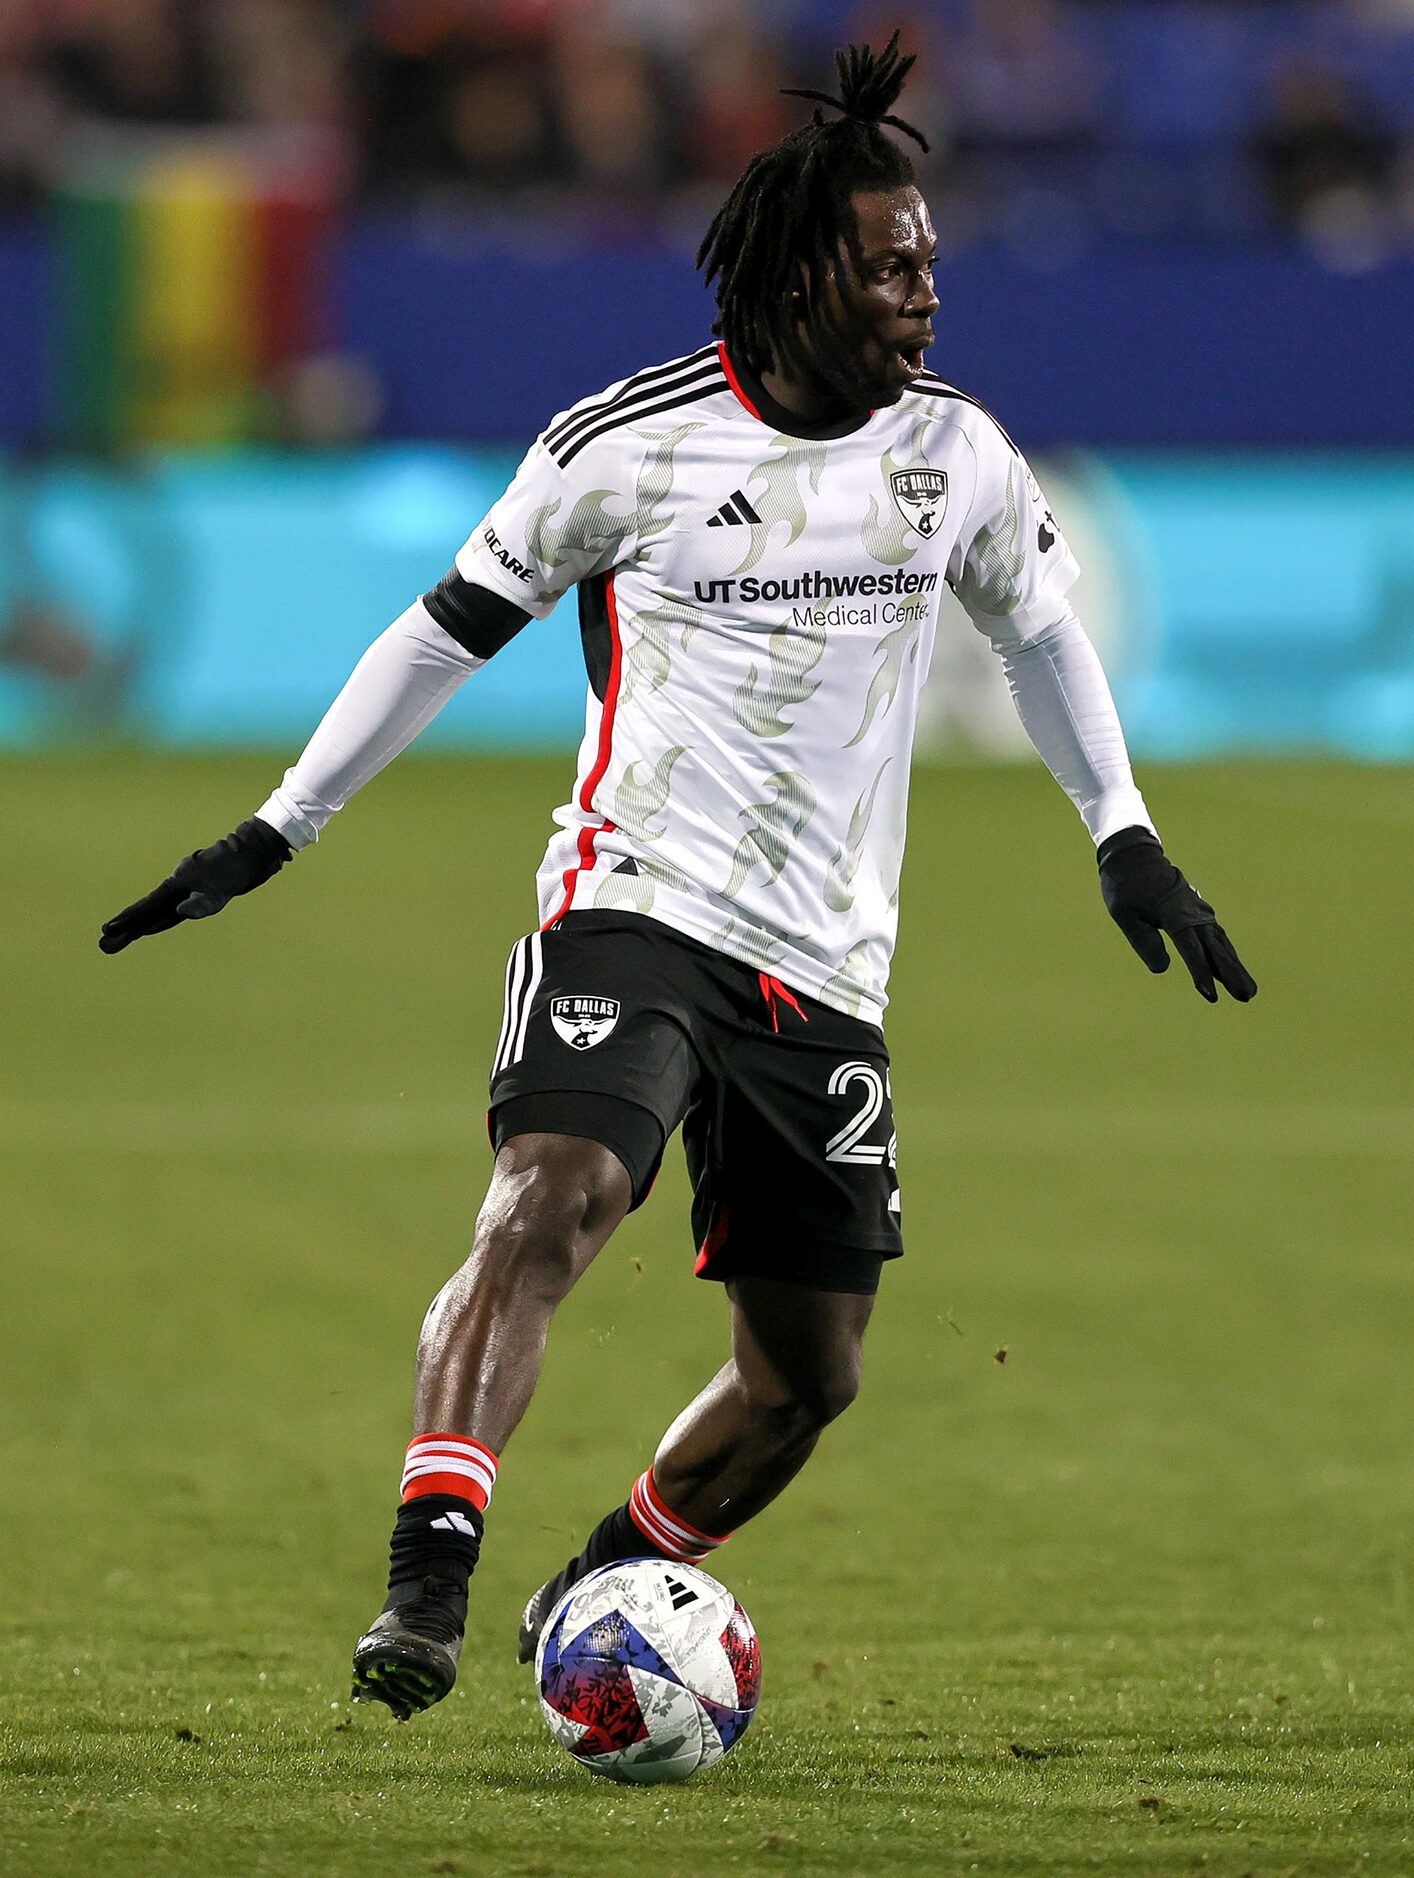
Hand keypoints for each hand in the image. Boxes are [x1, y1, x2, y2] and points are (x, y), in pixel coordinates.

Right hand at [100, 818, 293, 953]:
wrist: (256, 849)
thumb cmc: (240, 868)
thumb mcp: (225, 888)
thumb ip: (204, 902)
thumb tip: (179, 913)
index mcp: (180, 882)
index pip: (149, 906)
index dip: (129, 920)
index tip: (108, 931)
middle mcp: (178, 884)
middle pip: (147, 911)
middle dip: (126, 929)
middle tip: (104, 946)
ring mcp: (186, 886)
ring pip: (159, 910)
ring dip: (140, 925)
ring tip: (120, 939)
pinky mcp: (197, 889)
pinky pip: (172, 908)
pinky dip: (160, 919)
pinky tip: (154, 925)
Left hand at [1098, 827, 1255, 1003]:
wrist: (1133, 854)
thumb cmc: (1125, 885)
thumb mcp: (1125, 915)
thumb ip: (1144, 941)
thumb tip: (1162, 969)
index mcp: (1174, 915)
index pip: (1192, 951)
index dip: (1202, 974)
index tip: (1212, 996)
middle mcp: (1192, 912)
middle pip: (1216, 948)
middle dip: (1232, 973)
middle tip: (1248, 996)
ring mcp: (1197, 908)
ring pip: (1220, 941)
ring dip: (1234, 964)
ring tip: (1248, 988)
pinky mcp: (1196, 907)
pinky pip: (1215, 932)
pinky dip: (1224, 949)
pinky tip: (1230, 962)